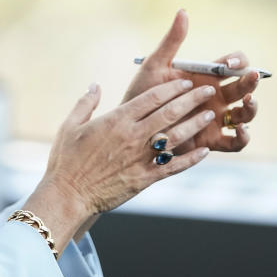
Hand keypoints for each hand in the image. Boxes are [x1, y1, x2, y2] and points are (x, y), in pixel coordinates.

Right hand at [23, 78, 216, 252]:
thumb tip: (95, 85)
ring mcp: (141, 158)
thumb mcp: (70, 125)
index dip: (172, 88)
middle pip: (170, 113)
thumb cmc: (66, 160)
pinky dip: (191, 159)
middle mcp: (133, 136)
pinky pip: (173, 167)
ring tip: (210, 114)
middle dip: (192, 99)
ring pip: (176, 137)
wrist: (68, 195)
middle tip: (208, 90)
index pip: (152, 97)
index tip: (186, 81)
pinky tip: (204, 151)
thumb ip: (86, 103)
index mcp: (117, 120)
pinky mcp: (145, 179)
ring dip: (196, 124)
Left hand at [121, 10, 259, 153]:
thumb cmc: (142, 93)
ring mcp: (216, 120)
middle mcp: (216, 98)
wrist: (131, 125)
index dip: (238, 61)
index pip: (234, 64)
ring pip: (245, 114)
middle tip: (251, 77)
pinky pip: (235, 143)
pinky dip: (243, 137)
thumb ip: (171, 41)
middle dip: (251, 81)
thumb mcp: (155, 65)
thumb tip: (182, 11)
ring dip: (252, 108)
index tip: (229, 62)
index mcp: (207, 77)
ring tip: (248, 102)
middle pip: (244, 87)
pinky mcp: (212, 141)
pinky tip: (240, 130)